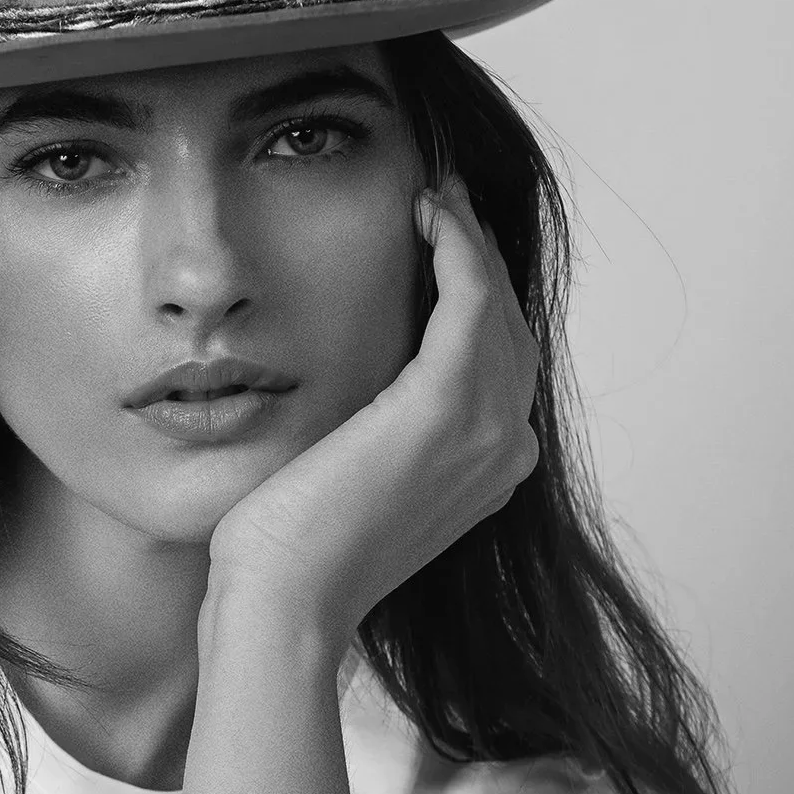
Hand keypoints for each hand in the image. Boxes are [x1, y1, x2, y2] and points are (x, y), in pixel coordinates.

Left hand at [206, 176, 540, 648]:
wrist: (284, 597)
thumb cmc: (297, 553)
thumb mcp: (359, 481)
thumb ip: (386, 435)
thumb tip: (367, 390)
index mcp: (491, 471)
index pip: (502, 362)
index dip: (480, 296)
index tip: (445, 244)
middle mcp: (508, 451)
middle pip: (509, 327)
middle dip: (482, 259)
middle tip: (445, 203)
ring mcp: (487, 430)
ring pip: (495, 305)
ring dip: (470, 240)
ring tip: (436, 196)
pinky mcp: (446, 406)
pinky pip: (471, 301)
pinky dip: (458, 249)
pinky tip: (429, 214)